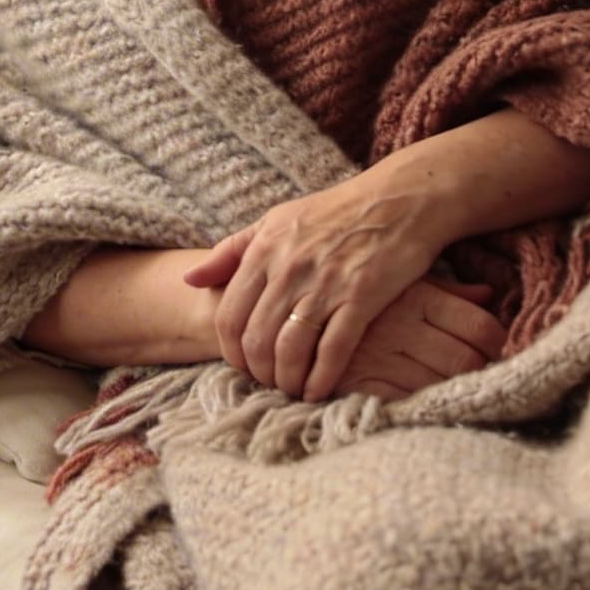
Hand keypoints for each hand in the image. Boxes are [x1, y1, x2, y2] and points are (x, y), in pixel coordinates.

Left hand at [183, 169, 453, 400]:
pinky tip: (318, 391)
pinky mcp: (362, 296)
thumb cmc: (336, 212)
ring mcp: (326, 283)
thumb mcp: (275, 220)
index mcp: (264, 249)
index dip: (231, 353)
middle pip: (256, 340)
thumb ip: (230, 251)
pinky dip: (321, 378)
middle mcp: (289, 268)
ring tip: (292, 390)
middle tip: (269, 384)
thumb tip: (189, 280)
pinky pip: (333, 350)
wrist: (400, 198)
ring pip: (289, 350)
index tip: (243, 367)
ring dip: (287, 380)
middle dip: (258, 373)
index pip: (229, 317)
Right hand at [328, 279, 504, 401]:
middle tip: (485, 378)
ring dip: (453, 394)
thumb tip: (489, 293)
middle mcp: (401, 324)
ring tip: (456, 392)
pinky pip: (406, 403)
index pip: (480, 325)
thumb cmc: (360, 292)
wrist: (295, 307)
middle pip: (466, 360)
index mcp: (416, 295)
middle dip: (482, 374)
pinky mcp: (358, 382)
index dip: (499, 344)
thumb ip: (448, 292)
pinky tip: (423, 402)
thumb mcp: (403, 280)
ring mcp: (380, 355)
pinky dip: (420, 408)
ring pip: (440, 385)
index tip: (499, 353)